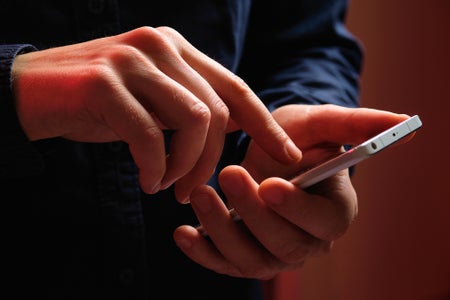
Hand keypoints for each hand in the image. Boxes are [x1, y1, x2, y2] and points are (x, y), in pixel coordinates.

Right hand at [11, 26, 300, 200]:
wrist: (30, 93)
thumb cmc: (96, 103)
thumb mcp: (151, 102)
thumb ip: (187, 107)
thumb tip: (227, 134)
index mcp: (176, 49)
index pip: (235, 87)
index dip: (265, 124)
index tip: (288, 156)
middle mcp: (160, 46)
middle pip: (219, 111)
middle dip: (214, 160)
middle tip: (193, 191)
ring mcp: (133, 60)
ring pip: (194, 120)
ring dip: (187, 166)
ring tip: (169, 188)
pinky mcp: (105, 83)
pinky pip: (150, 135)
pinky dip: (154, 167)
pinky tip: (147, 182)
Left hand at [173, 104, 410, 277]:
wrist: (268, 151)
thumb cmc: (298, 137)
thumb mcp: (322, 123)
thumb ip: (356, 124)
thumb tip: (404, 122)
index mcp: (334, 211)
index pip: (323, 222)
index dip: (298, 208)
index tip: (271, 183)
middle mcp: (307, 240)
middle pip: (284, 244)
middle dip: (252, 214)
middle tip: (228, 174)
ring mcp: (274, 252)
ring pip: (251, 259)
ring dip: (222, 230)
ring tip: (199, 193)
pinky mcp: (244, 254)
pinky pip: (225, 263)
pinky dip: (203, 252)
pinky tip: (183, 233)